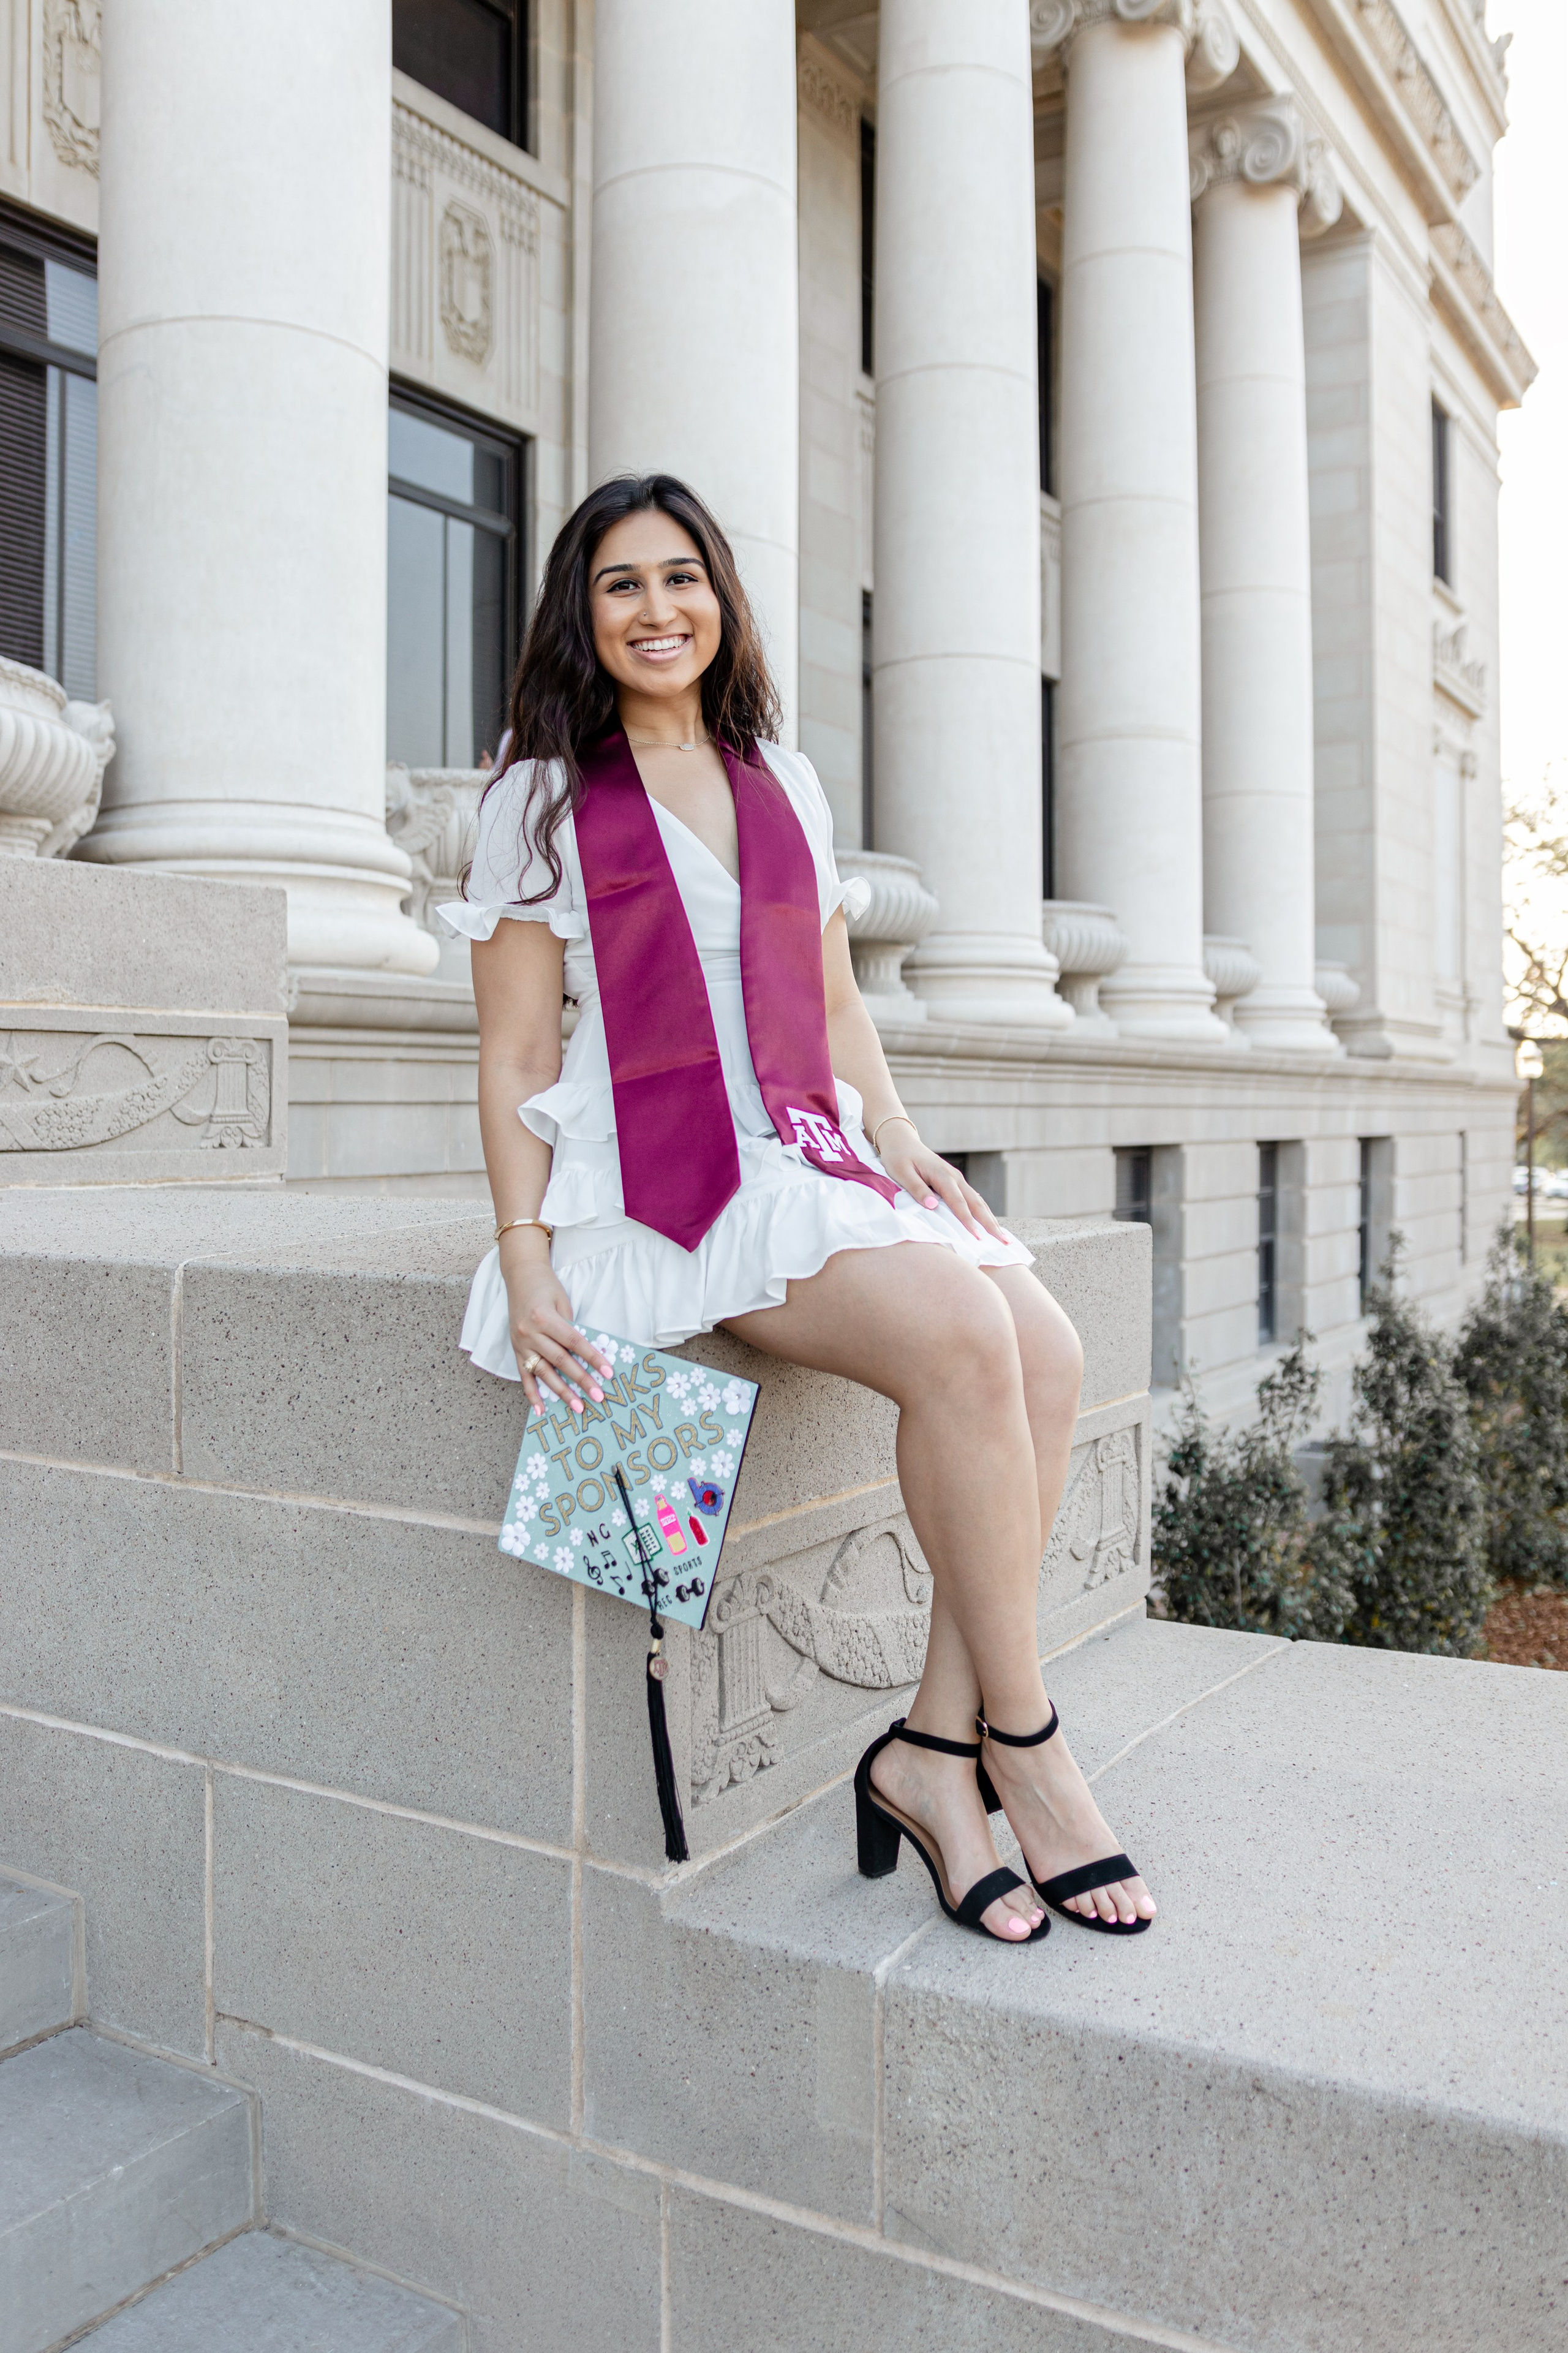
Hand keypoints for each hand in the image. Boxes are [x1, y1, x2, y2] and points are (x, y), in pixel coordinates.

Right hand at [498, 1232, 615, 1417]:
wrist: (520, 1276)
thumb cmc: (546, 1287)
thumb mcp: (562, 1302)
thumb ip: (570, 1328)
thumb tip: (585, 1356)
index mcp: (544, 1318)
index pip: (574, 1342)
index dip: (592, 1358)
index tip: (608, 1372)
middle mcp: (530, 1333)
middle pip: (560, 1361)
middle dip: (581, 1380)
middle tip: (598, 1396)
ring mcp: (521, 1344)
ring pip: (543, 1373)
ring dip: (561, 1392)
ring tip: (578, 1407)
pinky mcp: (515, 1350)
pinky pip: (524, 1376)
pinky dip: (532, 1394)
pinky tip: (541, 1410)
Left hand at [877, 1136, 1006, 1242]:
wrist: (902, 1142)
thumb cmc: (898, 1158)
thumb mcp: (901, 1172)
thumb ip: (916, 1189)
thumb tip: (932, 1205)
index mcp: (943, 1175)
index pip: (959, 1203)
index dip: (968, 1221)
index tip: (978, 1237)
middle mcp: (955, 1177)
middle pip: (976, 1203)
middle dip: (991, 1223)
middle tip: (1004, 1241)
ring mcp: (957, 1179)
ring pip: (978, 1202)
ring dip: (991, 1219)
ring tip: (1003, 1237)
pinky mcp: (955, 1182)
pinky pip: (973, 1199)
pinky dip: (983, 1212)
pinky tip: (989, 1224)